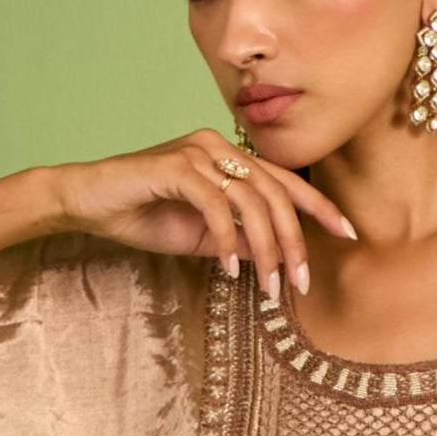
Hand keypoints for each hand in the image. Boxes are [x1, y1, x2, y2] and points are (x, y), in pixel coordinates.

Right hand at [52, 130, 356, 295]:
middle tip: (299, 284)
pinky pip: (216, 205)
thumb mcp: (202, 236)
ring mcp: (198, 152)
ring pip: (252, 201)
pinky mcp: (176, 164)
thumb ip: (241, 239)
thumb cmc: (143, 215)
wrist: (88, 202)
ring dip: (265, 250)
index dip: (320, 208)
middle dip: (294, 242)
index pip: (286, 183)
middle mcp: (219, 147)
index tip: (349, 234)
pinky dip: (227, 240)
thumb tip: (277, 256)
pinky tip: (228, 270)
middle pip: (276, 195)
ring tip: (268, 288)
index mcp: (229, 159)